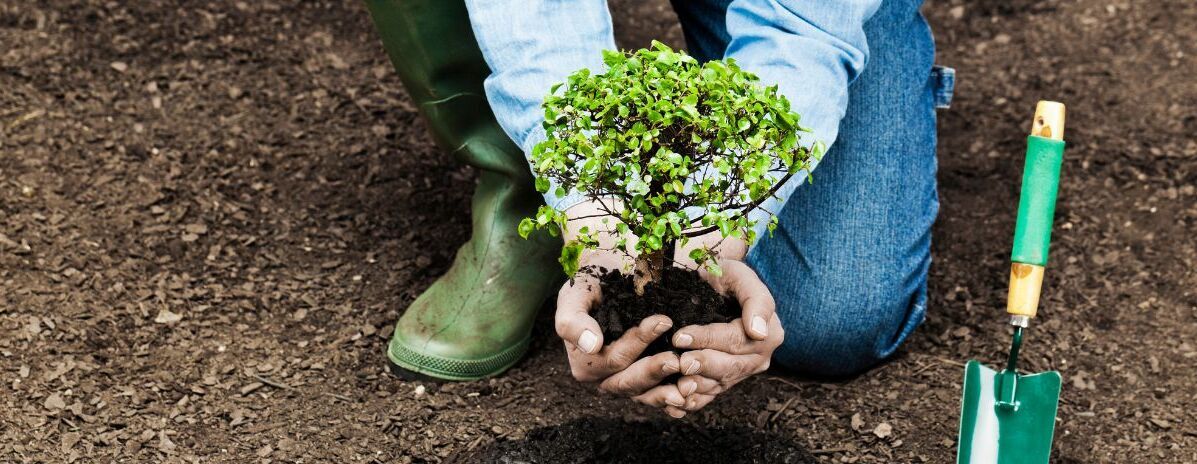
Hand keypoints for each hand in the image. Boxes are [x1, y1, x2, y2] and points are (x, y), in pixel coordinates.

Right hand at [555, 254, 689, 417]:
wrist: (608, 279)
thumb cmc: (590, 286)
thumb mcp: (574, 296)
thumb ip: (573, 321)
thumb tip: (591, 345)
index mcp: (585, 363)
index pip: (613, 358)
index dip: (637, 343)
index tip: (662, 321)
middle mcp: (604, 378)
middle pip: (629, 381)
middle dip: (653, 371)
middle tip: (676, 360)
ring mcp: (626, 380)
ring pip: (645, 394)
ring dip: (666, 393)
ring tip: (688, 385)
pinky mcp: (645, 381)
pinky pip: (657, 396)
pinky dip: (672, 399)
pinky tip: (691, 397)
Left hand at [671, 259, 783, 411]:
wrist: (713, 286)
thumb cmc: (726, 277)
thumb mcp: (741, 276)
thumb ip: (756, 300)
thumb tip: (759, 331)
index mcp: (769, 334)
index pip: (736, 340)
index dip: (708, 339)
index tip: (681, 336)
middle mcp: (758, 357)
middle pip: (730, 367)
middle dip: (703, 365)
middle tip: (679, 363)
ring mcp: (741, 372)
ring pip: (719, 384)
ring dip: (698, 387)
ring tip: (677, 385)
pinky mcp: (724, 381)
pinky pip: (710, 395)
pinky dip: (694, 401)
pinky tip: (676, 403)